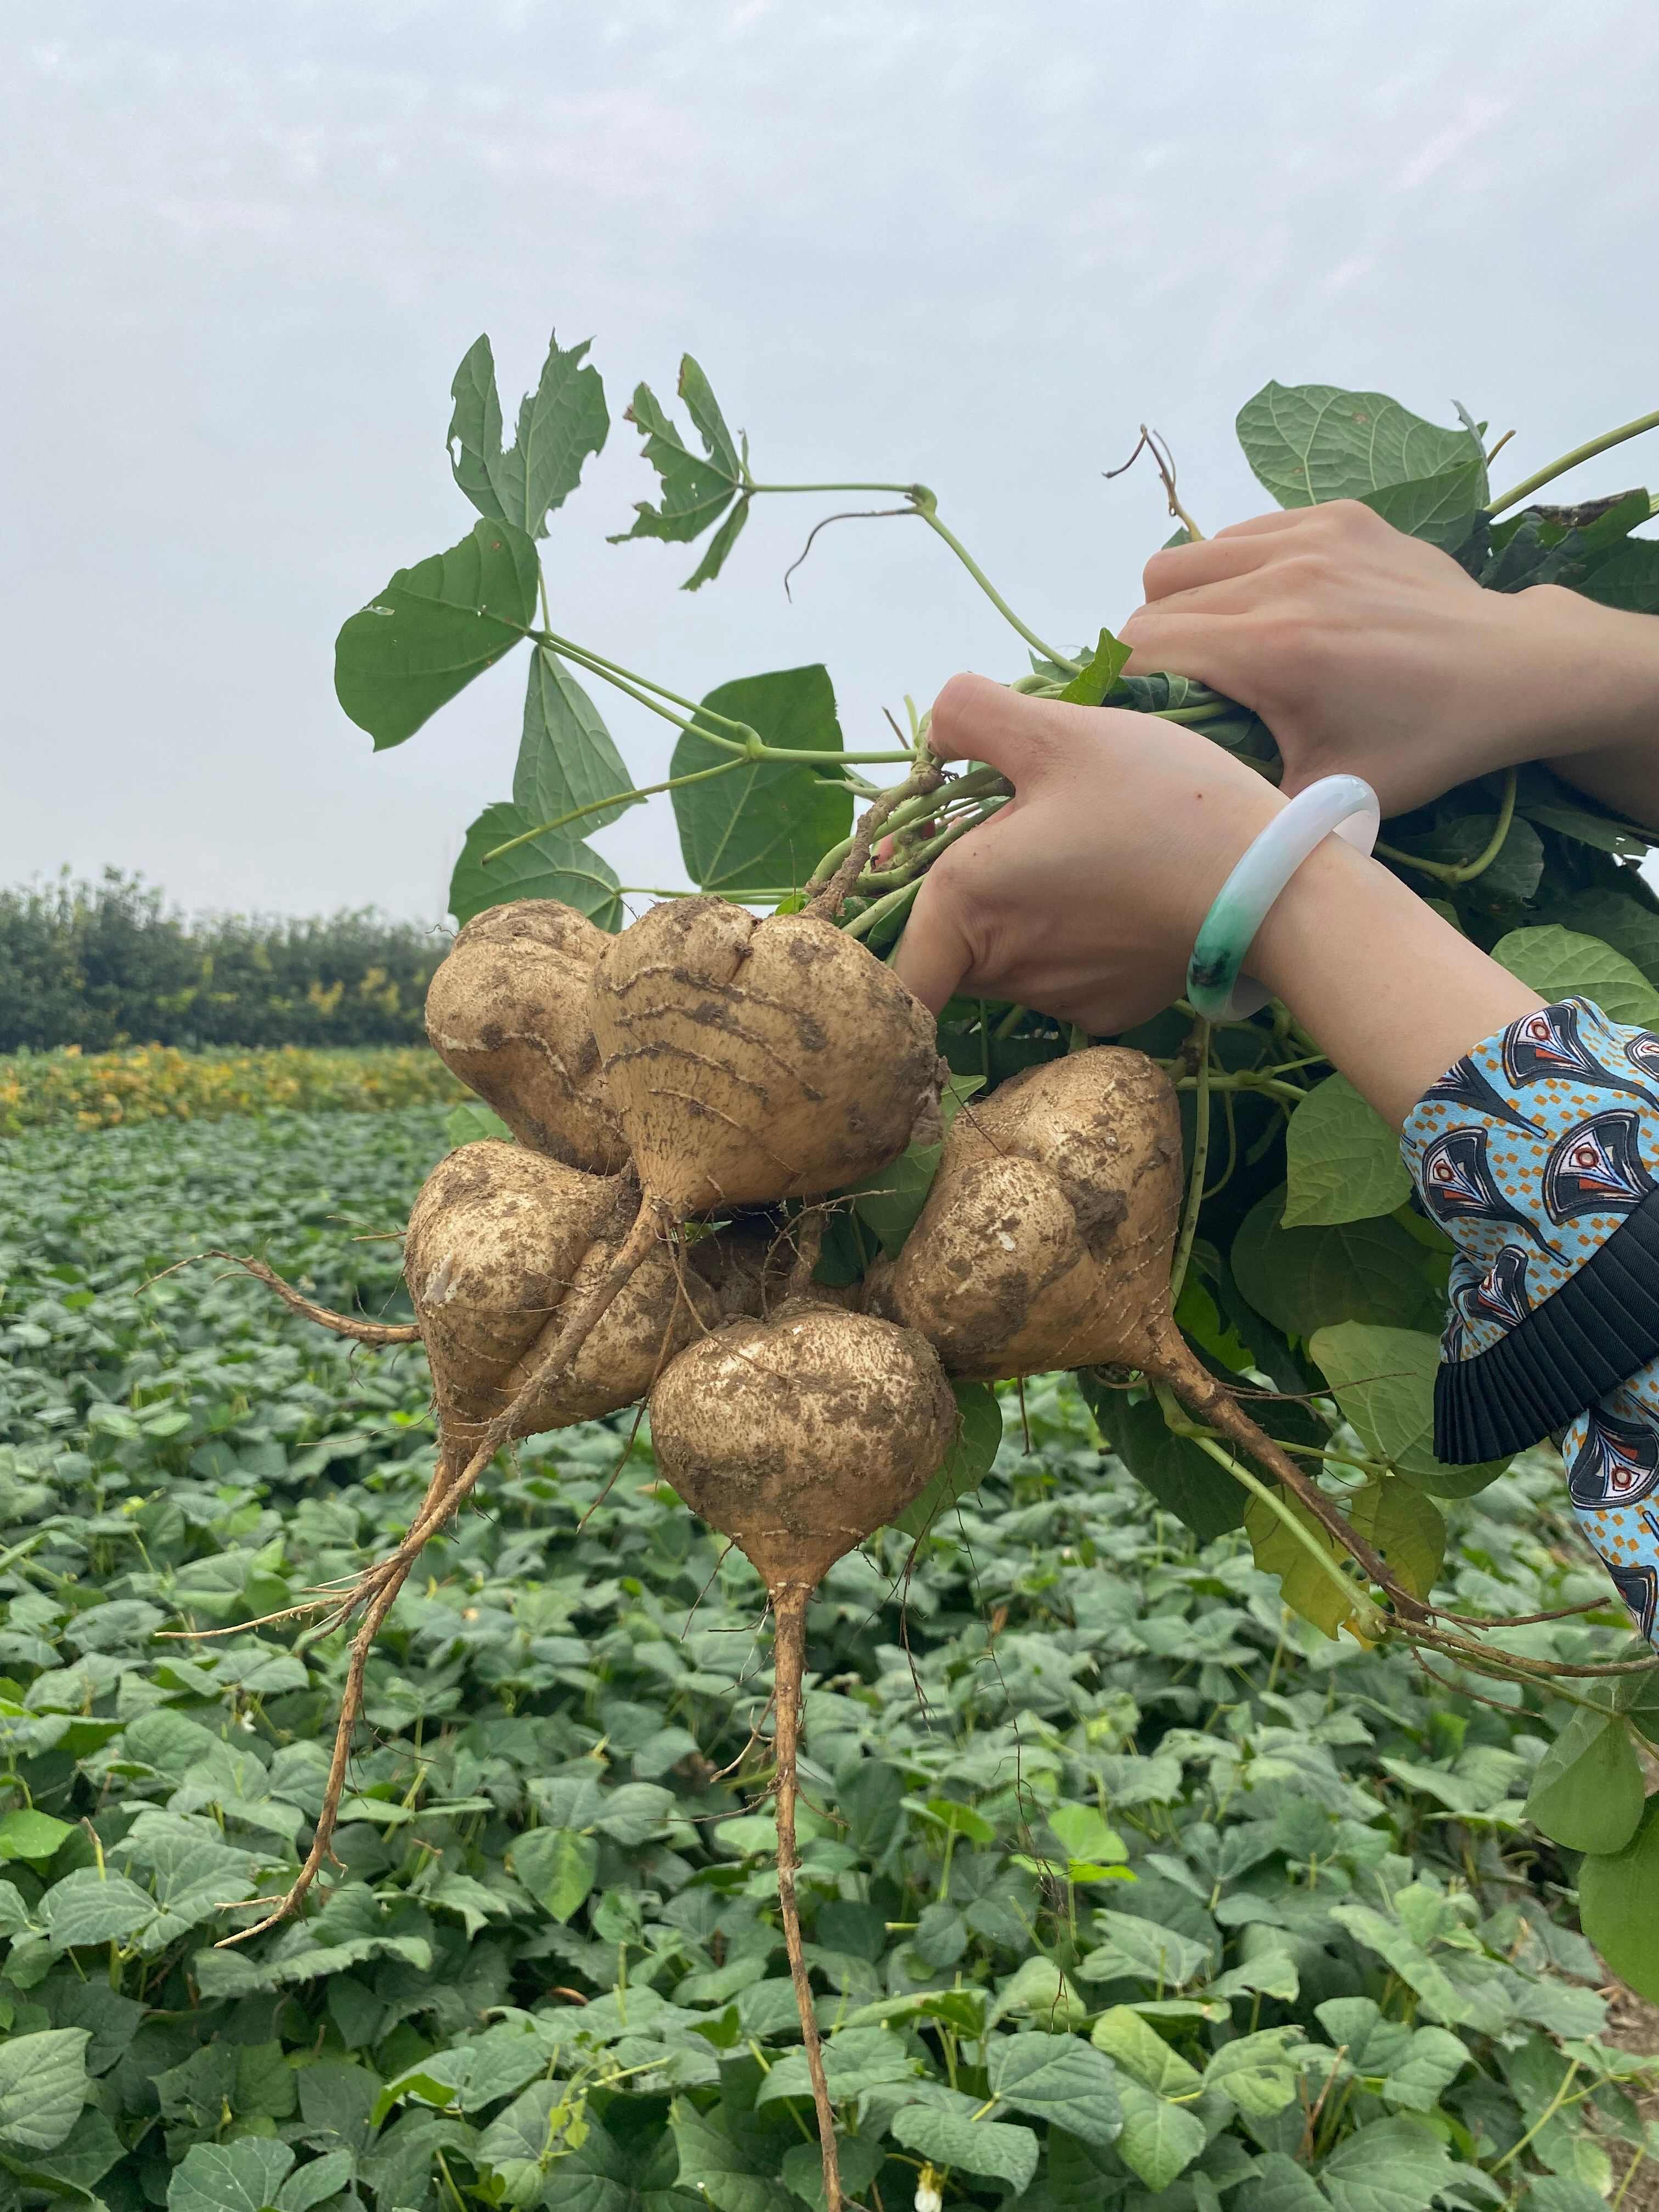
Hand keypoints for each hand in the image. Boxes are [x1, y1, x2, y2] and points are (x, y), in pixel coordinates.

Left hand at [892, 671, 1542, 1125]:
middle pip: (946, 942)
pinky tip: (1122, 891)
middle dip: (964, 893)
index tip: (886, 898)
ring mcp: (1059, 999)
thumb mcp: (1059, 730)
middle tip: (1016, 827)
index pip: (882, 966)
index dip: (864, 946)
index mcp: (965, 904)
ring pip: (1005, 957)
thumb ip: (974, 715)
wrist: (1276, 885)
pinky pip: (1063, 975)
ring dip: (1021, 913)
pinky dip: (1076, 939)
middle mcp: (1002, 971)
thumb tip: (934, 726)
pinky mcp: (1111, 1011)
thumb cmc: (1161, 803)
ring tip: (1083, 851)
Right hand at [1117, 500, 1658, 821]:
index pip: (1140, 643)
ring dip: (1188, 601)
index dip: (1129, 682)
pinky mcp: (1338, 516)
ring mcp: (1311, 537)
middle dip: (1153, 644)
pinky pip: (1243, 533)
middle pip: (1155, 594)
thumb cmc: (1421, 744)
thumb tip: (1166, 789)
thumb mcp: (1326, 796)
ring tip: (1225, 642)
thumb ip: (1238, 793)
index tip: (1152, 713)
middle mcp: (1281, 579)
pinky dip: (1237, 570)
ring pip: (1190, 556)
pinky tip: (1274, 607)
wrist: (1513, 671)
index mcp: (1271, 650)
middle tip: (1188, 683)